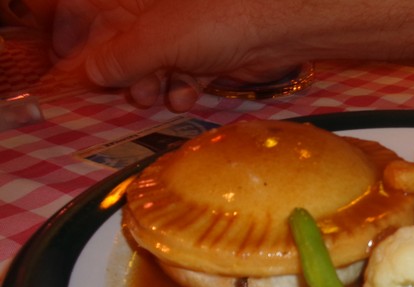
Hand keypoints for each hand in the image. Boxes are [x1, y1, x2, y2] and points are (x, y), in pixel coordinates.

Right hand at [51, 0, 305, 110]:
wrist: (274, 30)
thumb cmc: (210, 22)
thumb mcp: (155, 41)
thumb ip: (120, 59)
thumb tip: (89, 73)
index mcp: (141, 3)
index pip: (103, 21)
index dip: (91, 49)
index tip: (86, 76)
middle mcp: (161, 17)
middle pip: (129, 50)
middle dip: (125, 75)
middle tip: (127, 92)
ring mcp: (189, 39)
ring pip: (158, 69)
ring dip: (152, 87)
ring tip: (151, 98)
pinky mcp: (212, 59)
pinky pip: (188, 79)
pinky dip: (183, 91)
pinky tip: (184, 98)